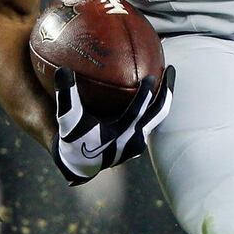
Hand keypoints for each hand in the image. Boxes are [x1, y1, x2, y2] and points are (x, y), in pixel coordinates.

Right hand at [52, 65, 175, 184]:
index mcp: (121, 134)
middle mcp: (135, 140)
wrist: (78, 164)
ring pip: (157, 117)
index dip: (146, 94)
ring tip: (166, 77)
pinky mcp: (138, 142)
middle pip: (158, 113)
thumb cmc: (73, 138)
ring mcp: (139, 142)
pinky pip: (151, 119)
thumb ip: (66, 95)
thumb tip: (63, 70)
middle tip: (171, 69)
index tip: (152, 75)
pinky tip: (152, 89)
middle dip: (166, 91)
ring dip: (162, 97)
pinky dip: (153, 104)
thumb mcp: (68, 118)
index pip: (138, 112)